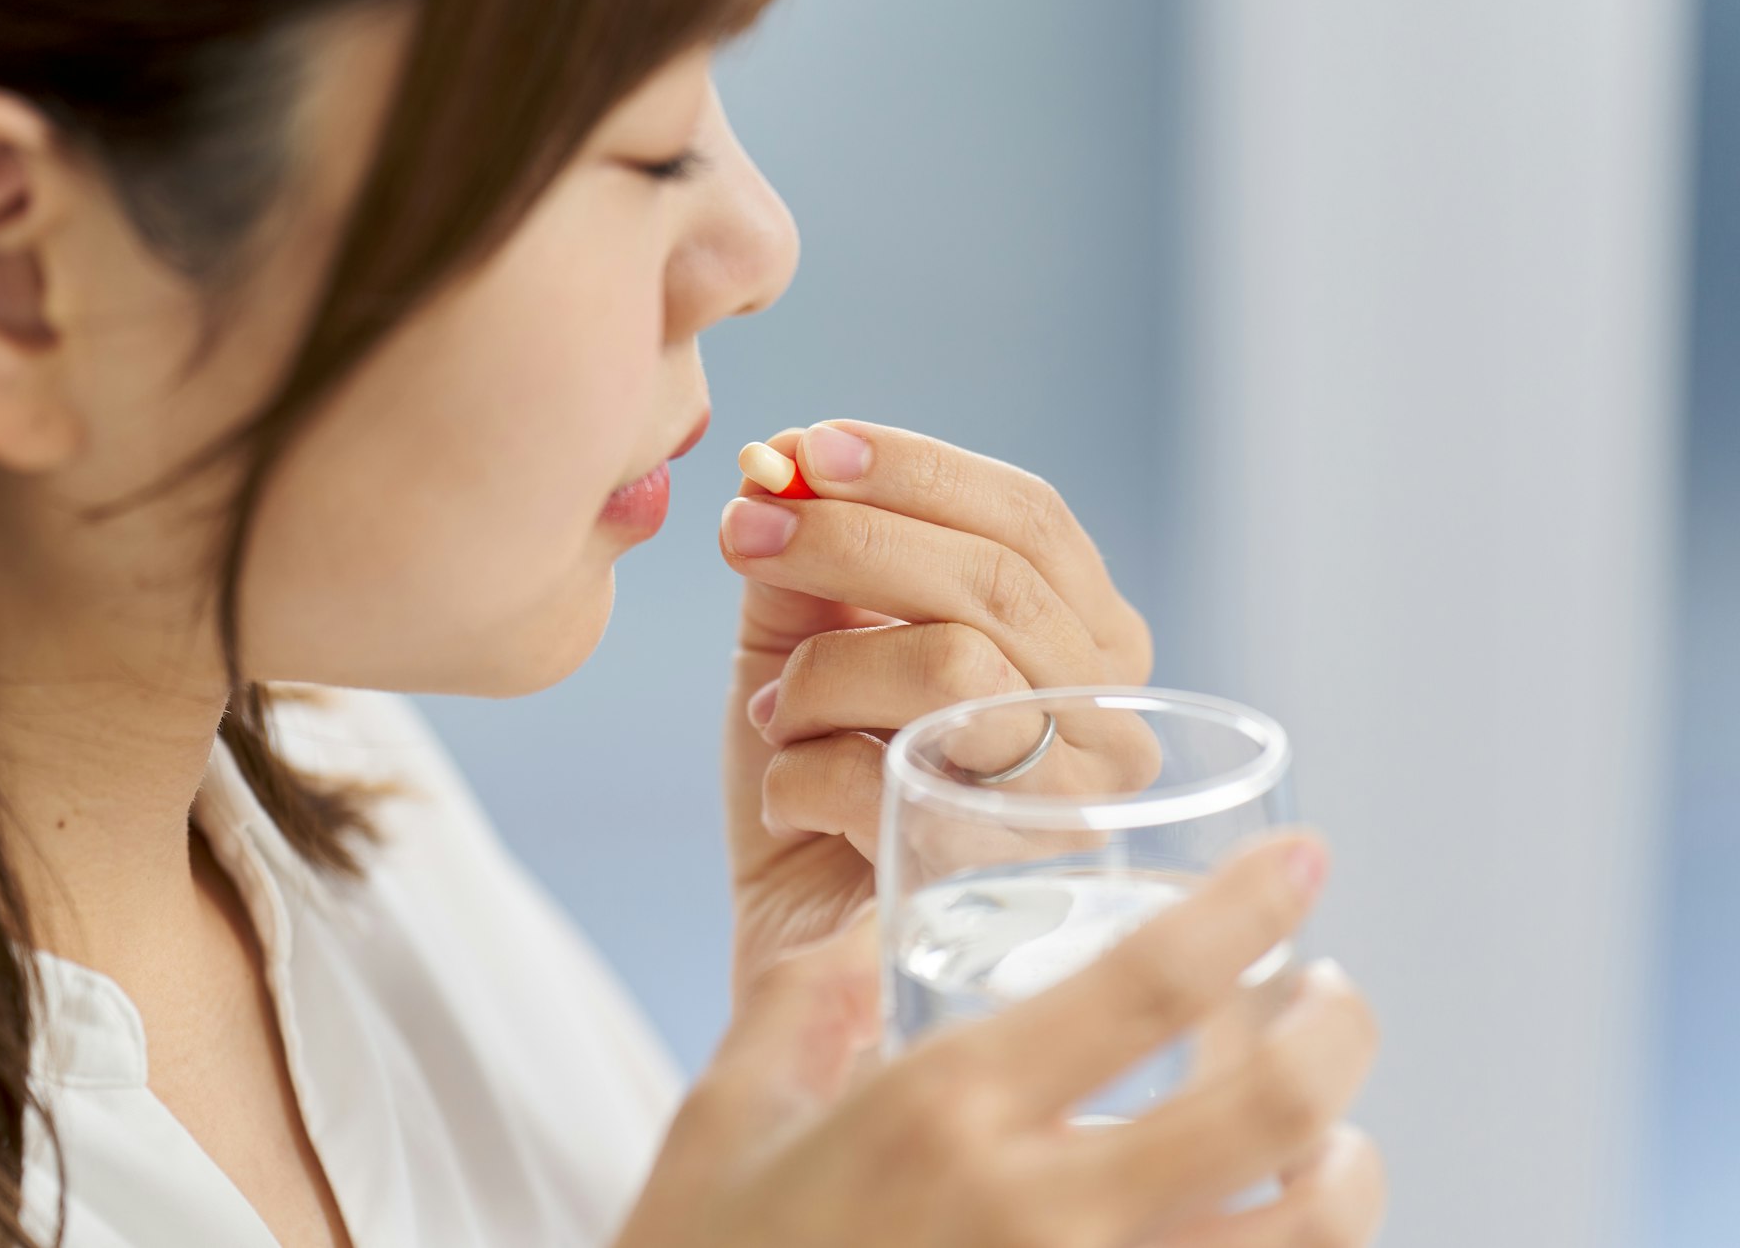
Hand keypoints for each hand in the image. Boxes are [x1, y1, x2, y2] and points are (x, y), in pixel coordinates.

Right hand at [616, 835, 1385, 1247]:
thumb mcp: (725, 1119)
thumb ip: (800, 1005)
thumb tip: (864, 935)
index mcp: (944, 1112)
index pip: (1146, 982)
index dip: (1249, 909)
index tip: (1306, 865)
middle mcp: (1036, 1213)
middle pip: (1266, 1111)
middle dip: (1339, 1036)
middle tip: (1337, 998)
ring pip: (1298, 1238)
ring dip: (1350, 1174)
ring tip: (1337, 1138)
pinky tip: (1269, 1232)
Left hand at [718, 420, 1151, 991]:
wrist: (803, 954)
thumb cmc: (822, 787)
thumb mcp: (813, 645)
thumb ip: (817, 555)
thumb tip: (784, 458)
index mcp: (1085, 644)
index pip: (1029, 518)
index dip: (914, 469)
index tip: (802, 448)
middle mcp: (1110, 721)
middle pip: (994, 579)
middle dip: (848, 537)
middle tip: (745, 531)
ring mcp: (1074, 809)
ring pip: (951, 667)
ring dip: (821, 675)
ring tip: (775, 714)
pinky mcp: (1011, 889)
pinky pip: (887, 778)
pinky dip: (800, 773)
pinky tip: (788, 800)